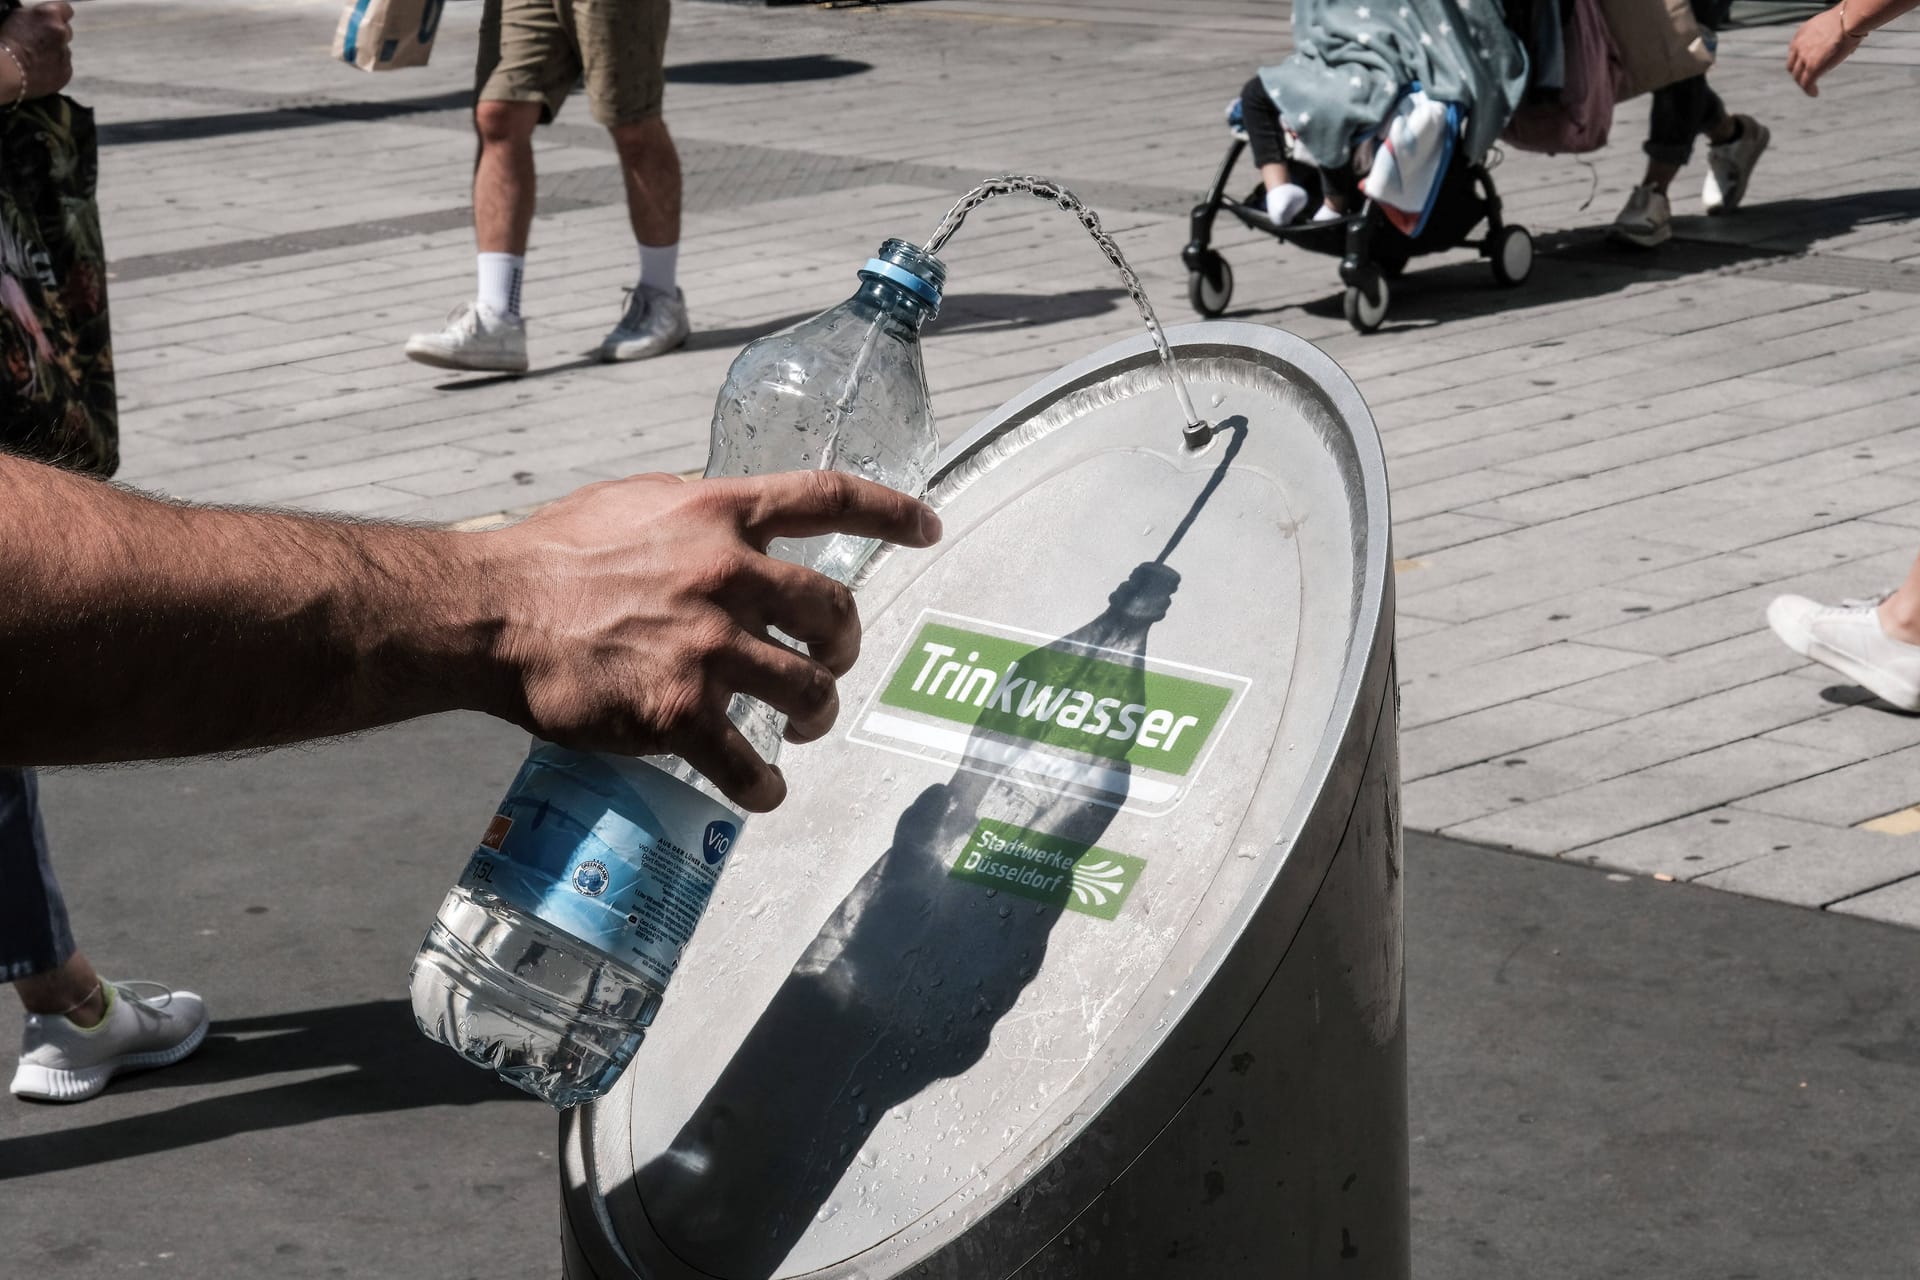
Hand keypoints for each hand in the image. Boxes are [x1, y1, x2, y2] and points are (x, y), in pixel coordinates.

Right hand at [0, 1, 72, 100]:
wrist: (7, 69)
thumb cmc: (6, 41)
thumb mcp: (18, 17)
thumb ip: (36, 16)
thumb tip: (42, 18)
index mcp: (50, 15)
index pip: (66, 9)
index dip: (59, 15)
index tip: (53, 21)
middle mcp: (62, 32)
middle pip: (66, 31)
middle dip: (56, 35)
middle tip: (41, 41)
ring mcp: (66, 53)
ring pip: (64, 50)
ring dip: (54, 52)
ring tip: (36, 57)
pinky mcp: (66, 71)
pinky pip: (63, 67)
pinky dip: (54, 67)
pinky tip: (40, 68)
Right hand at [482, 470, 940, 811]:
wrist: (491, 612)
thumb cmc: (551, 553)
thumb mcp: (635, 502)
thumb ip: (698, 515)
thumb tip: (733, 527)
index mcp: (718, 512)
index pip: (829, 497)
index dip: (892, 512)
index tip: (929, 529)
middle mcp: (727, 574)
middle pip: (836, 612)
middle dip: (845, 644)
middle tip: (832, 663)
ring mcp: (709, 646)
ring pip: (809, 691)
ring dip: (817, 713)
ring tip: (804, 725)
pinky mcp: (678, 712)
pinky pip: (747, 766)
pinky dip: (763, 787)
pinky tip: (763, 792)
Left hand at [1787, 6, 1859, 95]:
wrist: (1848, 20)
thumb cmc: (1847, 19)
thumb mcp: (1830, 25)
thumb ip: (1829, 35)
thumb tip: (1842, 43)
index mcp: (1801, 34)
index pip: (1794, 53)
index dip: (1798, 61)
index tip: (1804, 66)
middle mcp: (1799, 46)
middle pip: (1793, 67)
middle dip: (1798, 74)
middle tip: (1806, 78)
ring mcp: (1805, 58)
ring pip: (1798, 77)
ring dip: (1804, 84)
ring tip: (1811, 88)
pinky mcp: (1813, 67)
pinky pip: (1807, 83)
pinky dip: (1809, 90)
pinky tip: (1814, 93)